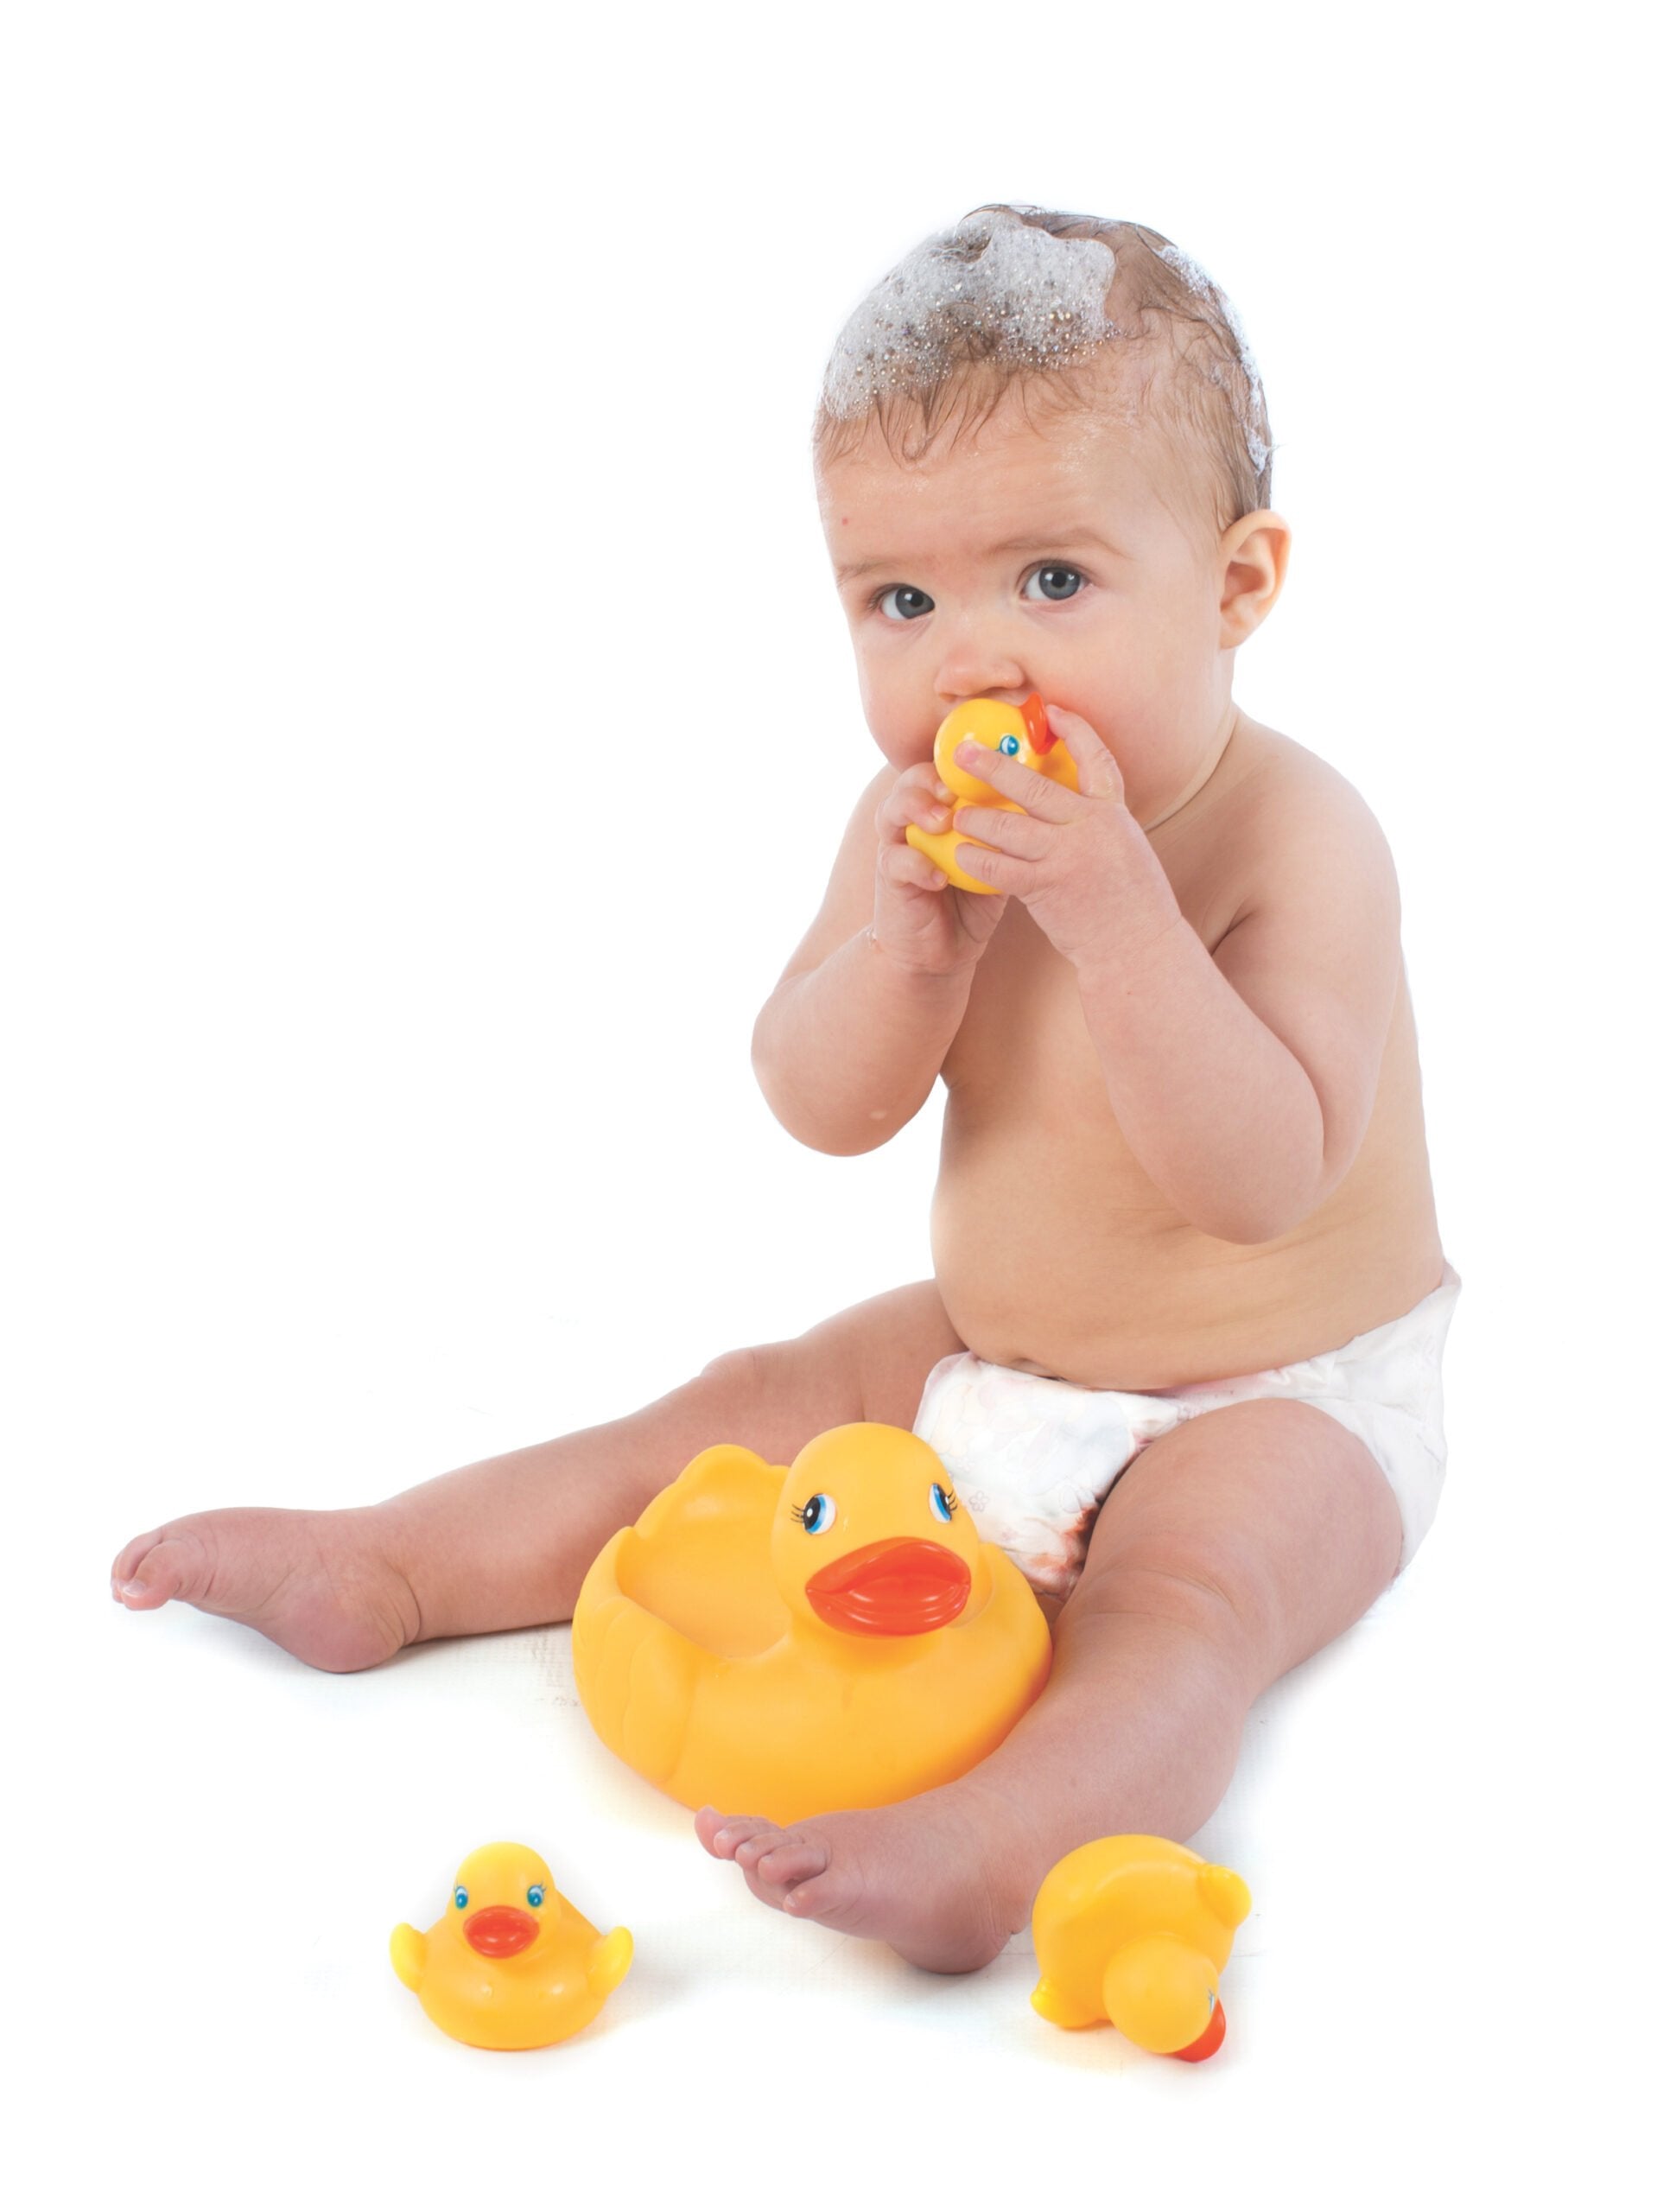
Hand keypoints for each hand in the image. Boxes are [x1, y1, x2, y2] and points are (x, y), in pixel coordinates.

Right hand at [871, 760, 1008, 975]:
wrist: (941, 952)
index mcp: (942, 810)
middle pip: (912, 780)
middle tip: (954, 789)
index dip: (958, 760)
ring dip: (917, 810)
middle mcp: (915, 822)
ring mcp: (898, 847)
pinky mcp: (889, 878)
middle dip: (932, 778)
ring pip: (892, 811)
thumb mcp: (998, 861)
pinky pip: (896, 861)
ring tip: (941, 821)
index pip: (943, 770)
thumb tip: (1056, 802)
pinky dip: (917, 865)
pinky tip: (938, 877)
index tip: (985, 762)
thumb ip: (1011, 831)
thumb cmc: (972, 901)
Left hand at [946, 703, 1183, 973]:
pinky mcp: (1049, 886)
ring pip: (1011, 825)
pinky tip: (961, 854)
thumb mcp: (1125, 850)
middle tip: (964, 752)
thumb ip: (1098, 825)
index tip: (1052, 710)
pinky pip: (1002, 867)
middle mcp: (1093, 826)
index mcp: (1114, 814)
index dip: (1074, 731)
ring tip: (957, 812)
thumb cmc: (1131, 905)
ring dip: (978, 817)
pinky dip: (978, 860)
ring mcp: (1070, 855)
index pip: (1096, 759)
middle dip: (996, 766)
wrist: (1139, 948)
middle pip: (1035, 786)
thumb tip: (1065, 807)